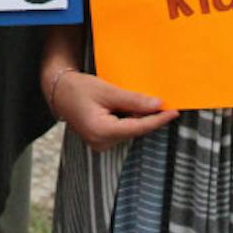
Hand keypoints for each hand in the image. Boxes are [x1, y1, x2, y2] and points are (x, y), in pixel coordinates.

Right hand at [52, 71, 178, 150]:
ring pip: (129, 130)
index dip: (158, 120)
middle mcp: (100, 142)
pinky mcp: (100, 140)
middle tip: (166, 104)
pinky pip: (122, 130)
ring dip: (139, 117)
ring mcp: (100, 143)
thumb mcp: (107, 90)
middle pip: (134, 130)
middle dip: (149, 117)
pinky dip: (129, 119)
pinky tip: (133, 108)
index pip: (137, 127)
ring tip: (146, 103)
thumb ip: (132, 100)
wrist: (58, 91)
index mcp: (101, 131)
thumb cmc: (78, 88)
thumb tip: (157, 105)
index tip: (174, 112)